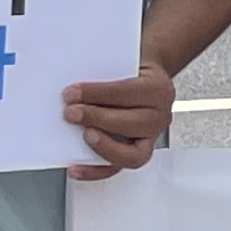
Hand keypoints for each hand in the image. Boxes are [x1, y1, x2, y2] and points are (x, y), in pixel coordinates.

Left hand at [63, 58, 175, 175]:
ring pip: (131, 153)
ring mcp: (150, 137)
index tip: (72, 92)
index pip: (128, 92)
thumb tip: (75, 82)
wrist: (144, 76)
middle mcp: (160, 116)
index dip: (97, 93)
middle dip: (97, 118)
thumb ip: (103, 67)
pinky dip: (95, 171)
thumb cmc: (131, 69)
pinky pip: (118, 168)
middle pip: (132, 123)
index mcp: (159, 89)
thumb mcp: (123, 60)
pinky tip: (76, 166)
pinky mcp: (136, 152)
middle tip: (71, 112)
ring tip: (82, 135)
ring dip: (103, 145)